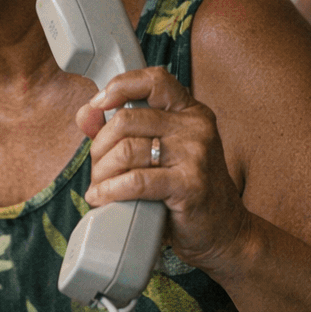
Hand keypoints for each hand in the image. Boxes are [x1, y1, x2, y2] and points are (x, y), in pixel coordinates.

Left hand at [75, 67, 253, 271]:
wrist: (225, 231)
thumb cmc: (187, 192)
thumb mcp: (160, 154)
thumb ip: (124, 131)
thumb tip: (85, 114)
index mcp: (191, 113)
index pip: (154, 80)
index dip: (120, 86)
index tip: (98, 104)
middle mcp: (196, 127)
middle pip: (128, 119)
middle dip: (100, 145)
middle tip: (98, 168)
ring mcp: (196, 155)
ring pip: (127, 150)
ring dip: (102, 172)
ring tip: (99, 187)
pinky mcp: (190, 185)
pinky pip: (135, 181)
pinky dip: (110, 190)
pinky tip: (101, 198)